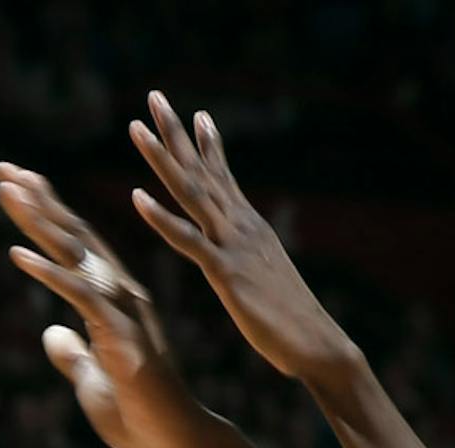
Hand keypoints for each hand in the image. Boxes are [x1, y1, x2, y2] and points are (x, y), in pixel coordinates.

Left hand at [0, 163, 207, 447]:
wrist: (171, 440)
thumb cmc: (138, 415)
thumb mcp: (91, 380)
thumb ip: (74, 355)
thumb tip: (52, 335)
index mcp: (113, 298)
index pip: (75, 246)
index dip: (45, 214)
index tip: (16, 185)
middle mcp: (119, 292)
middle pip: (73, 235)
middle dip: (37, 200)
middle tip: (3, 169)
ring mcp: (121, 307)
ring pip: (75, 252)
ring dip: (38, 220)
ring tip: (7, 189)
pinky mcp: (118, 330)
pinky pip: (77, 294)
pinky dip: (46, 272)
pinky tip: (16, 254)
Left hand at [124, 93, 358, 394]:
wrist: (319, 345)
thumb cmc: (295, 324)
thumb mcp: (268, 283)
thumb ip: (253, 264)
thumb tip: (248, 262)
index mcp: (251, 229)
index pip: (226, 178)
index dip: (209, 146)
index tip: (197, 114)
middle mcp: (242, 227)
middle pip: (202, 171)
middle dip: (176, 132)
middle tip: (155, 96)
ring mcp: (234, 246)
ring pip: (191, 193)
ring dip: (162, 158)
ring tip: (136, 127)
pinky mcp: (227, 273)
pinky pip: (188, 241)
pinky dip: (161, 218)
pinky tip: (137, 197)